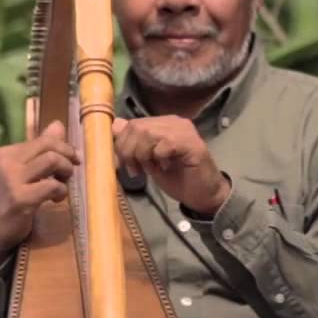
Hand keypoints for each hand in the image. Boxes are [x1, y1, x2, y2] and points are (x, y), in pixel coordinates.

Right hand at [0, 120, 80, 268]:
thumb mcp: (18, 172)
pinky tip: (56, 199)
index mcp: (5, 153)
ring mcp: (12, 180)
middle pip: (48, 146)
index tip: (73, 158)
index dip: (64, 146)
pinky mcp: (20, 199)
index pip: (42, 139)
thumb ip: (38, 150)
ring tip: (63, 184)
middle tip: (72, 170)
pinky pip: (51, 185)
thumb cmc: (6, 201)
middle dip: (68, 155)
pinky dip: (60, 191)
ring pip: (51, 160)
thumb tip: (59, 124)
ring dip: (65, 171)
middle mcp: (6, 162)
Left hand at [111, 115, 228, 215]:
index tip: (123, 164)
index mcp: (163, 124)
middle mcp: (174, 122)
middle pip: (137, 127)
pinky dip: (159, 157)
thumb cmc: (177, 178)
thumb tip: (115, 126)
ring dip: (142, 155)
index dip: (122, 144)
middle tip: (135, 170)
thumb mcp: (148, 161)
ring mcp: (185, 131)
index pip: (133, 124)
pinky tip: (165, 167)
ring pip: (148, 134)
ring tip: (149, 169)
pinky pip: (165, 144)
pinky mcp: (192, 144)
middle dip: (129, 151)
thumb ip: (134, 144)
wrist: (203, 195)